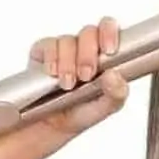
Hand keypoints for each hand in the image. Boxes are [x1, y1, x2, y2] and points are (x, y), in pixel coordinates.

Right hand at [28, 16, 128, 135]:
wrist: (50, 126)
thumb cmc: (80, 112)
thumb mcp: (104, 109)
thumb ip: (116, 94)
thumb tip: (114, 76)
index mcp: (104, 58)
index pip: (109, 31)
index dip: (109, 32)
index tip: (109, 50)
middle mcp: (84, 50)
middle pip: (89, 33)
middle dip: (87, 54)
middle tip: (86, 75)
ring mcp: (63, 51)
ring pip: (68, 41)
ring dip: (68, 62)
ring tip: (68, 84)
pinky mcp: (42, 54)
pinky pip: (47, 46)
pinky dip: (51, 59)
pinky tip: (52, 73)